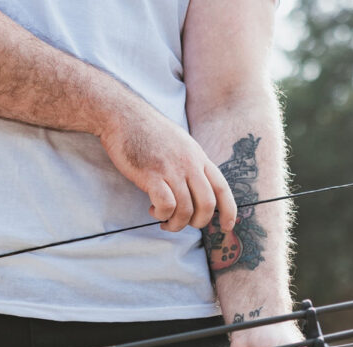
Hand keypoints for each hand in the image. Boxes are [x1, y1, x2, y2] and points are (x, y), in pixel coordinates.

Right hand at [100, 105, 236, 231]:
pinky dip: (161, 214)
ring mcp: (171, 169)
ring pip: (186, 210)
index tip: (228, 226)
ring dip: (176, 223)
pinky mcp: (151, 175)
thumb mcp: (180, 143)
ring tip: (164, 220)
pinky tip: (153, 210)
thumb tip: (196, 188)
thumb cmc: (148, 131)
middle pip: (207, 204)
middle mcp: (189, 164)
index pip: (222, 188)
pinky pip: (166, 205)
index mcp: (198, 157)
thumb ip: (191, 163)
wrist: (123, 115)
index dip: (229, 210)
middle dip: (198, 222)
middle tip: (184, 223)